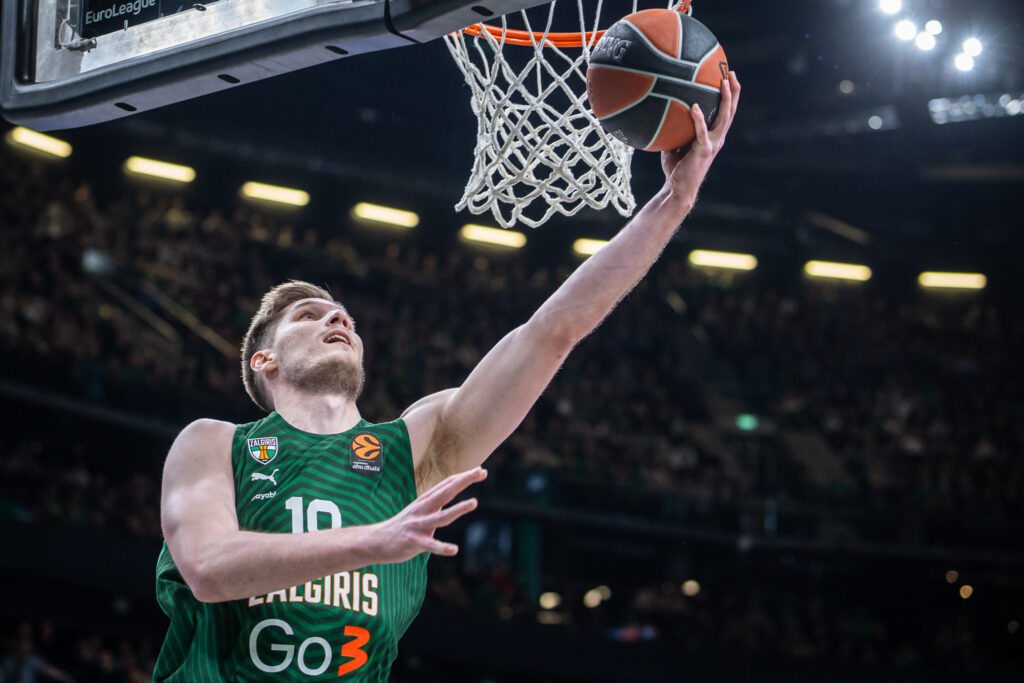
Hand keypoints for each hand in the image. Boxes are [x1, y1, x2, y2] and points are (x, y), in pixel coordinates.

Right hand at [373, 466, 486, 562]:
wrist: (376, 541)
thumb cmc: (403, 525)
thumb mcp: (420, 509)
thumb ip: (436, 501)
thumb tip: (452, 489)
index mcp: (426, 501)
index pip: (447, 484)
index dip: (464, 477)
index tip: (481, 470)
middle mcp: (423, 509)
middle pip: (446, 493)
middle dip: (464, 482)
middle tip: (481, 472)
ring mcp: (418, 525)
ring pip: (441, 517)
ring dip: (458, 509)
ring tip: (474, 502)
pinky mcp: (414, 542)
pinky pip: (430, 546)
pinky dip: (442, 548)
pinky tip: (454, 550)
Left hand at [660, 71, 740, 209]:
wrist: (678, 189)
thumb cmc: (676, 168)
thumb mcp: (675, 143)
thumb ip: (676, 128)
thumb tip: (664, 110)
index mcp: (713, 136)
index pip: (724, 113)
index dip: (729, 96)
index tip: (728, 77)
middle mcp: (717, 138)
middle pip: (730, 111)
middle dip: (733, 91)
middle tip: (732, 72)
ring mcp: (712, 144)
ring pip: (724, 118)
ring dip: (725, 99)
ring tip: (724, 82)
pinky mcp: (703, 151)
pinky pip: (701, 132)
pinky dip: (699, 119)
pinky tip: (694, 107)